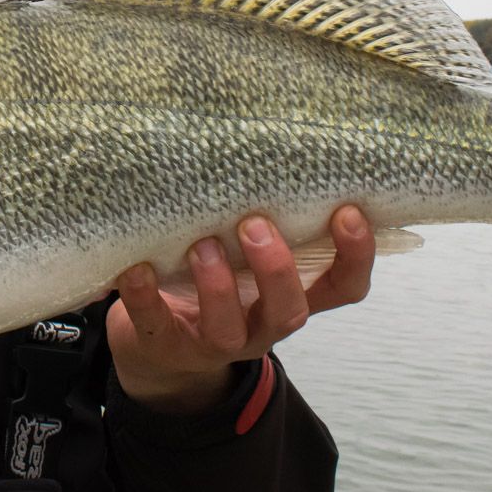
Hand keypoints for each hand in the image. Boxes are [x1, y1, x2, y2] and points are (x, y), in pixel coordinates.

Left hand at [106, 205, 374, 414]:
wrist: (158, 344)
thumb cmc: (214, 279)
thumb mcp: (247, 254)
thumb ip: (268, 221)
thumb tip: (273, 146)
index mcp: (290, 298)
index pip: (343, 287)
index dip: (355, 257)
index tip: (348, 212)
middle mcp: (260, 325)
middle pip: (289, 312)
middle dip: (276, 270)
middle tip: (255, 225)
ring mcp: (213, 343)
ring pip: (228, 329)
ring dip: (217, 287)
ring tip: (202, 245)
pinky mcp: (164, 345)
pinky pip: (156, 325)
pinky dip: (145, 297)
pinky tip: (136, 268)